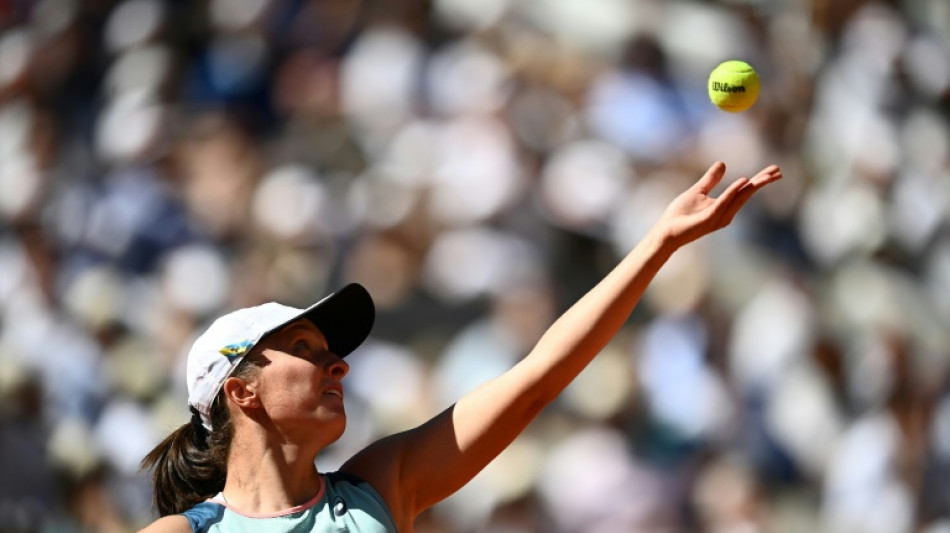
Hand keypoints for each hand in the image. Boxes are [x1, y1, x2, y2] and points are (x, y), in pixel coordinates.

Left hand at [654, 161, 781, 248]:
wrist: (666, 231)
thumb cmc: (680, 215)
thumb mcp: (698, 191)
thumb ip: (711, 179)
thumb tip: (723, 163)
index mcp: (724, 206)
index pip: (745, 191)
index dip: (759, 180)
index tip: (774, 170)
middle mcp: (726, 213)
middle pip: (747, 194)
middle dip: (762, 182)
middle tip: (778, 171)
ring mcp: (718, 217)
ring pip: (739, 197)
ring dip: (753, 185)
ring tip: (767, 174)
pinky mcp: (709, 219)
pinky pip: (723, 202)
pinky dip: (733, 191)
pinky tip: (744, 181)